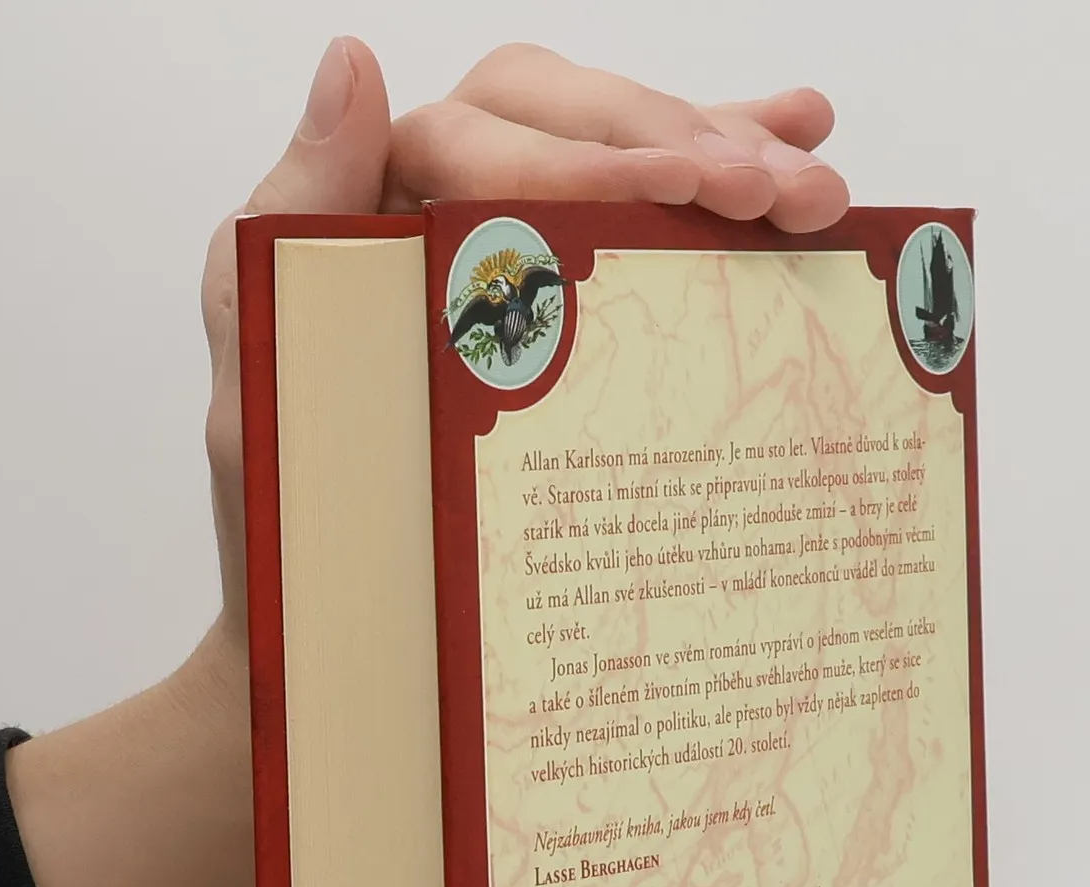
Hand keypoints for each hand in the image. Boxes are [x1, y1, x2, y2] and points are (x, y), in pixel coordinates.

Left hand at [202, 39, 849, 644]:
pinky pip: (652, 201)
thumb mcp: (274, 373)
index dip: (593, 154)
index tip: (684, 188)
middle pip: (578, 125)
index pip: (493, 138)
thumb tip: (350, 66)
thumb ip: (291, 220)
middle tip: (774, 197)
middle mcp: (443, 197)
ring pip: (628, 150)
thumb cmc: (295, 518)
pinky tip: (805, 140)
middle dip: (685, 150)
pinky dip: (729, 160)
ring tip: (816, 192)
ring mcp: (515, 233)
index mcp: (373, 205)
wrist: (337, 617)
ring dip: (732, 156)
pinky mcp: (567, 279)